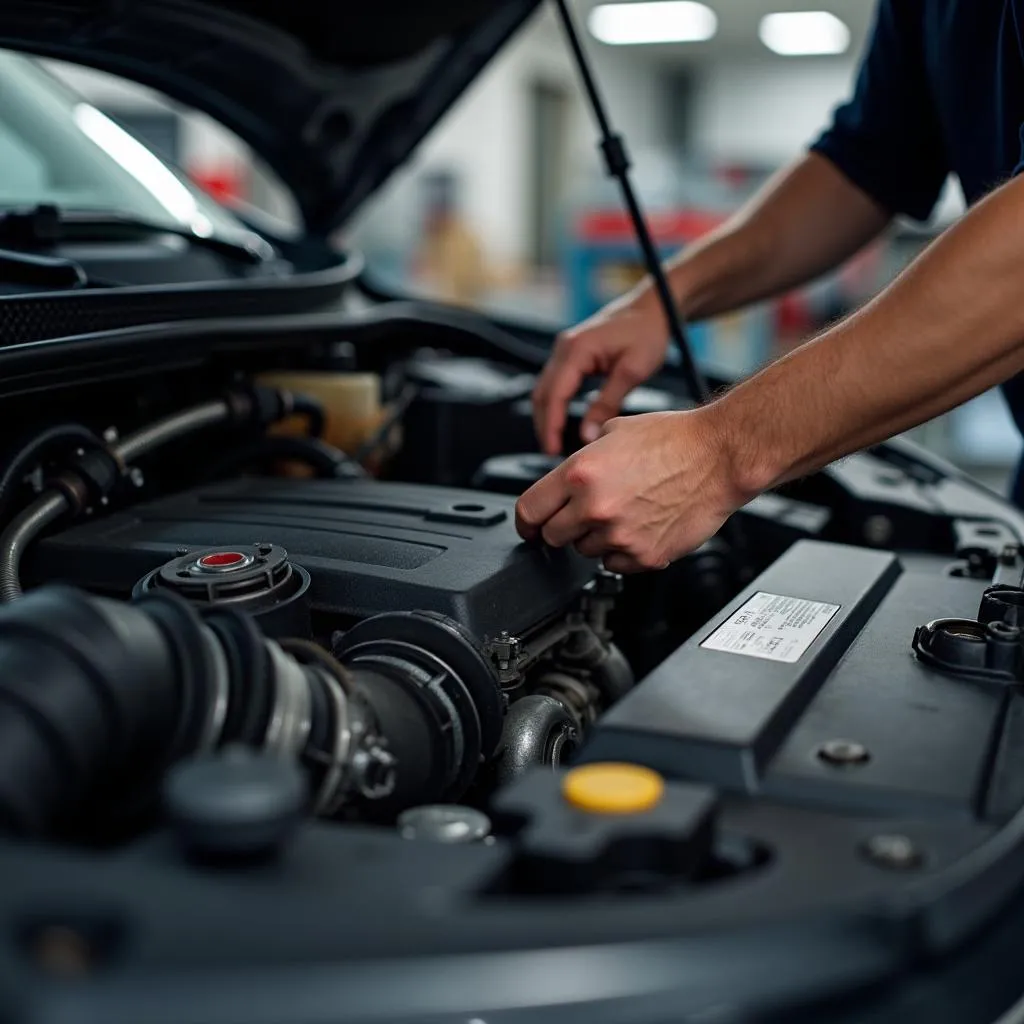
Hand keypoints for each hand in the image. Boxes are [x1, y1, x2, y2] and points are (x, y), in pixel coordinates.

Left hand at [515, 410, 743, 573]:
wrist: (718, 457)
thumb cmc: (674, 440)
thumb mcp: (614, 432)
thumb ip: (582, 460)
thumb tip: (563, 482)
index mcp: (580, 473)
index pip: (529, 511)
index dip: (526, 523)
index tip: (529, 528)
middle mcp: (594, 507)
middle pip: (553, 536)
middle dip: (564, 527)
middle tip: (585, 514)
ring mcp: (619, 535)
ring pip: (585, 552)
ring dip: (596, 538)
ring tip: (625, 512)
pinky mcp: (643, 556)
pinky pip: (615, 564)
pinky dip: (622, 552)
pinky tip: (640, 526)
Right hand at [532, 297, 667, 455]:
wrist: (652, 308)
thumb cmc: (647, 334)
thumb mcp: (632, 371)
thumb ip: (606, 403)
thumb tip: (586, 436)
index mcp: (576, 349)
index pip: (554, 395)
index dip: (551, 426)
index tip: (553, 451)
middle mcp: (564, 347)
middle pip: (542, 394)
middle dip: (545, 426)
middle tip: (552, 454)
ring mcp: (564, 348)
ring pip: (545, 389)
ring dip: (548, 416)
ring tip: (556, 444)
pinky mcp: (571, 353)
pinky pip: (555, 383)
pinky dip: (555, 404)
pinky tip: (563, 423)